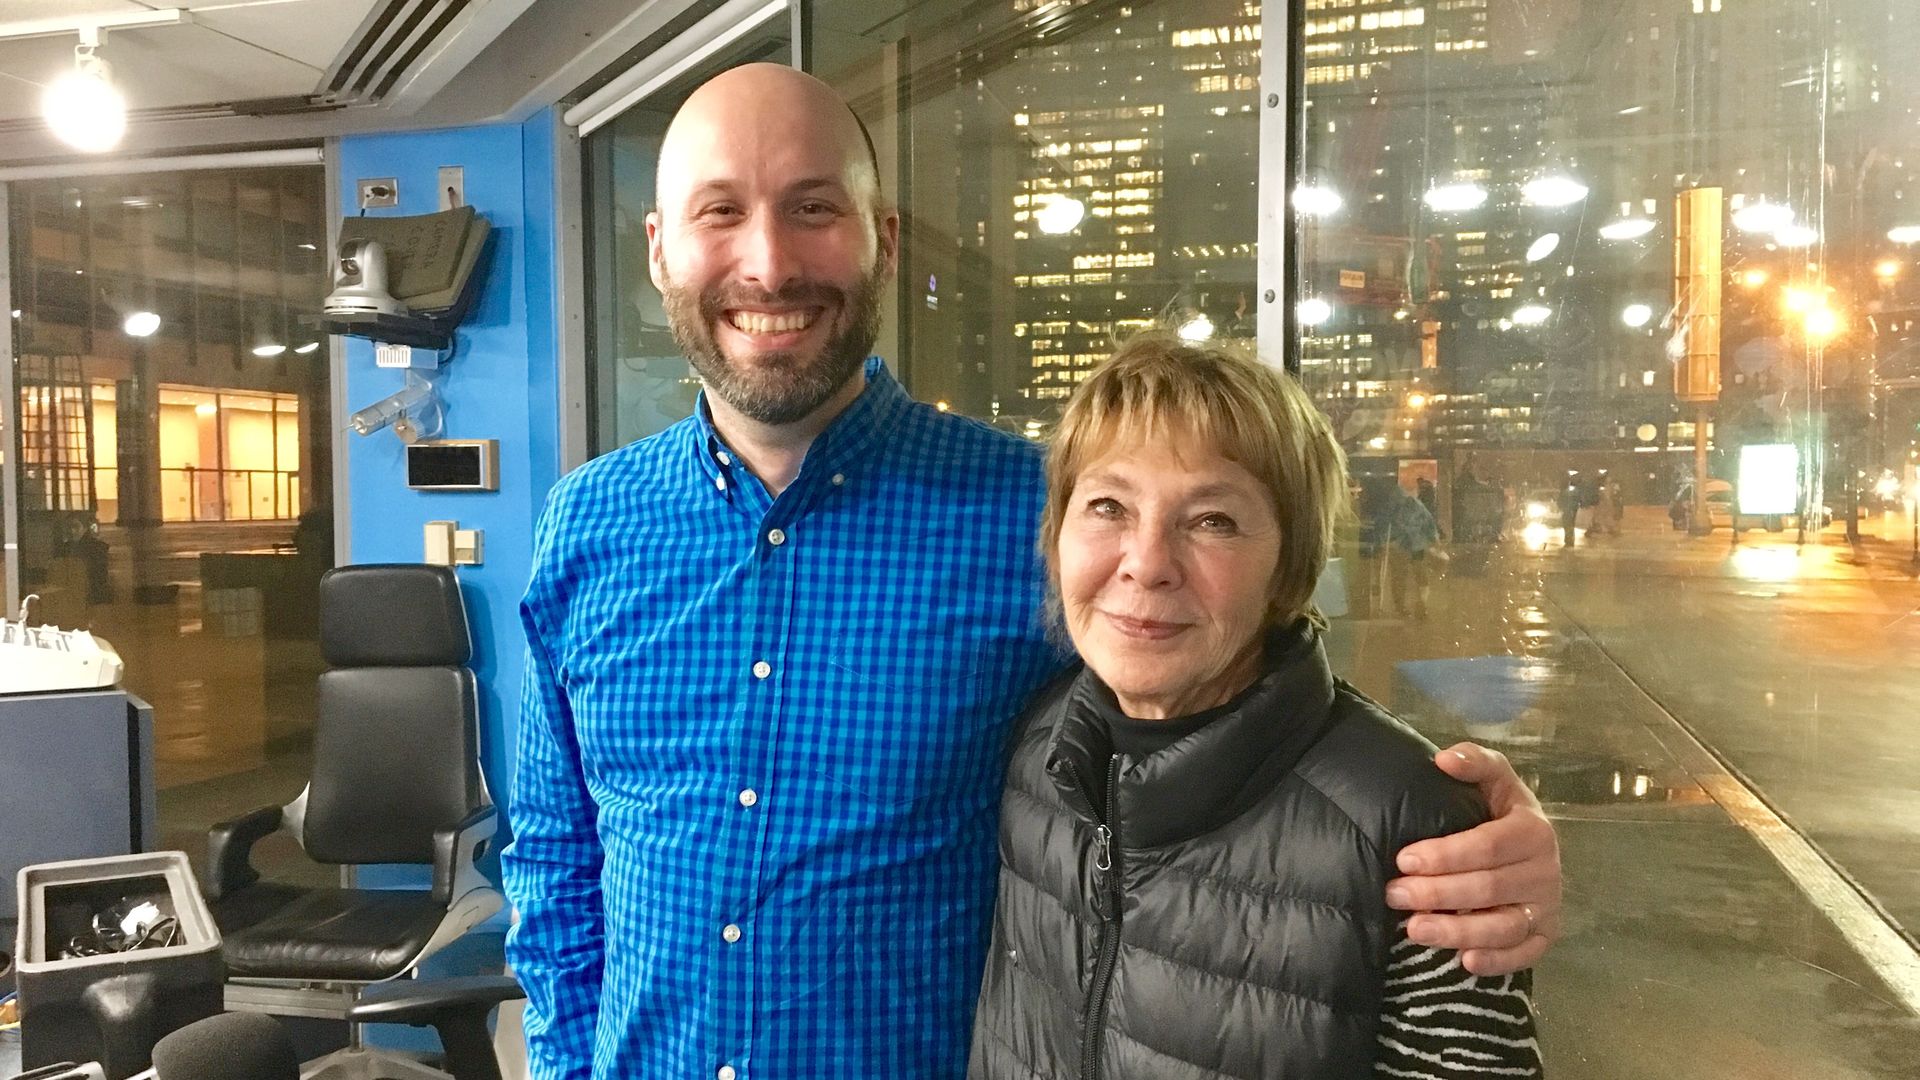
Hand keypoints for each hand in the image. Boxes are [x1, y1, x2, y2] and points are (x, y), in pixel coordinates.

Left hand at [1385, 742, 1560, 975]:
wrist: (1530, 842)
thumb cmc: (1499, 809)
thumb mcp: (1493, 779)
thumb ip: (1474, 763)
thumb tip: (1444, 759)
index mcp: (1532, 830)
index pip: (1487, 846)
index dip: (1446, 855)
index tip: (1404, 860)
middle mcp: (1545, 871)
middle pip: (1489, 888)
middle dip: (1438, 893)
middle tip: (1394, 894)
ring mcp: (1546, 907)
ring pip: (1503, 927)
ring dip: (1458, 931)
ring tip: (1414, 929)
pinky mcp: (1544, 935)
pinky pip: (1524, 955)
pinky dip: (1497, 961)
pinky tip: (1465, 961)